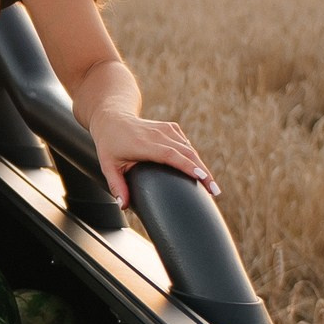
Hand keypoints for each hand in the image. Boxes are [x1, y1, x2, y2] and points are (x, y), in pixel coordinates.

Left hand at [91, 108, 216, 205]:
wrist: (113, 118)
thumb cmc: (110, 143)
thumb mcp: (108, 165)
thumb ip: (117, 186)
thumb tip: (123, 206)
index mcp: (143, 144)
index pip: (170, 155)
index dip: (187, 166)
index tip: (201, 177)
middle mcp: (158, 134)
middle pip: (186, 153)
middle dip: (203, 172)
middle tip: (215, 191)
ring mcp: (166, 129)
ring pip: (190, 149)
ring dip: (202, 167)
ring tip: (211, 187)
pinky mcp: (172, 128)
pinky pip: (187, 144)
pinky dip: (195, 159)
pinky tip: (200, 173)